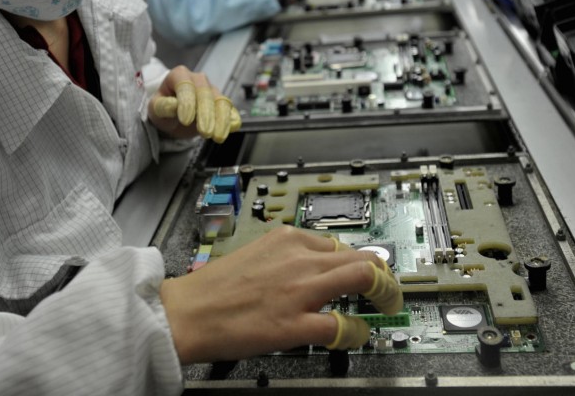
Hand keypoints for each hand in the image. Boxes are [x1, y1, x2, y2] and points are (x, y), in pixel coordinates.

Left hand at [148, 66, 240, 142]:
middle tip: (204, 132)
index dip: (187, 103)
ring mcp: (212, 90)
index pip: (185, 86)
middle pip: (205, 94)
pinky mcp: (221, 103)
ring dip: (221, 120)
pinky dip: (232, 119)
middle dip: (206, 114)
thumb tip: (174, 106)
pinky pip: (230, 109)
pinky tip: (232, 127)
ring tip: (217, 136)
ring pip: (220, 102)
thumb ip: (163, 106)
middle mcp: (198, 79)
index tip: (185, 120)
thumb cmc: (164, 108)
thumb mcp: (155, 108)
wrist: (173, 116)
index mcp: (179, 75)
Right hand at [159, 226, 402, 362]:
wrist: (186, 313)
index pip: (339, 243)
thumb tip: (308, 266)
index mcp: (286, 239)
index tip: (365, 269)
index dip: (358, 259)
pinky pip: (342, 325)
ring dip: (383, 293)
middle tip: (388, 289)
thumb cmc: (212, 289)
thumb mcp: (254, 253)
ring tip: (386, 306)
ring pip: (363, 278)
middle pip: (362, 256)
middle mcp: (299, 258)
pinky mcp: (295, 323)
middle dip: (383, 274)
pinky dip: (356, 331)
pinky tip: (355, 334)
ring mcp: (300, 290)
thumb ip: (284, 256)